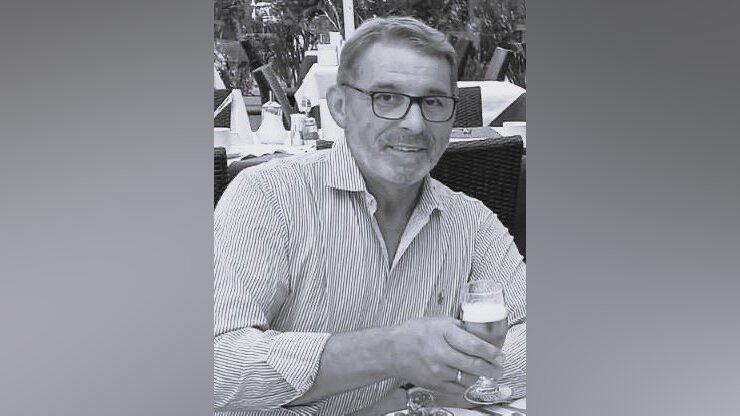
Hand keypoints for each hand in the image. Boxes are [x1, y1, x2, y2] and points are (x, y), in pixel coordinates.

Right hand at [386, 317, 503, 394]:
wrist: (392, 350)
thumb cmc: (414, 333)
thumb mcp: (437, 321)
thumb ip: (458, 327)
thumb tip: (478, 334)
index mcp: (443, 333)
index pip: (474, 345)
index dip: (491, 352)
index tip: (499, 356)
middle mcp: (441, 352)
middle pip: (474, 364)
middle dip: (491, 368)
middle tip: (498, 368)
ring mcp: (437, 370)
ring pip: (467, 378)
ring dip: (478, 375)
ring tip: (480, 371)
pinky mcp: (433, 383)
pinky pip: (457, 388)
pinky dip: (464, 384)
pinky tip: (465, 377)